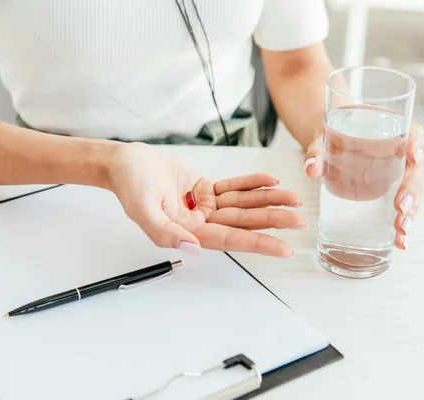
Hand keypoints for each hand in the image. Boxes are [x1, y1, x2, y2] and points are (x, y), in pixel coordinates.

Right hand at [107, 143, 304, 257]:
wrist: (123, 161)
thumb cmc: (129, 183)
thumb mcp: (141, 209)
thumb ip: (165, 232)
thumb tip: (192, 248)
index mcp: (186, 232)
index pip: (229, 239)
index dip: (257, 243)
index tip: (283, 248)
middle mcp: (199, 222)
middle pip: (242, 222)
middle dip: (271, 220)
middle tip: (299, 221)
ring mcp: (203, 205)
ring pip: (242, 204)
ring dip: (268, 201)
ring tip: (294, 199)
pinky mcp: (204, 188)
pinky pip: (232, 187)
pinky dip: (251, 183)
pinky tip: (270, 181)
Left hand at [303, 123, 423, 250]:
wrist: (330, 144)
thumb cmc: (331, 137)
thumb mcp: (322, 141)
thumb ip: (316, 151)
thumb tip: (311, 167)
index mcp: (391, 130)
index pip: (413, 133)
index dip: (418, 144)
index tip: (414, 158)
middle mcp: (402, 151)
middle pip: (418, 169)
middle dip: (413, 190)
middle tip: (402, 207)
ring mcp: (401, 173)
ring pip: (416, 191)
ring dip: (413, 211)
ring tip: (402, 230)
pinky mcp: (395, 191)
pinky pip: (406, 206)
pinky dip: (404, 223)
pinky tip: (401, 241)